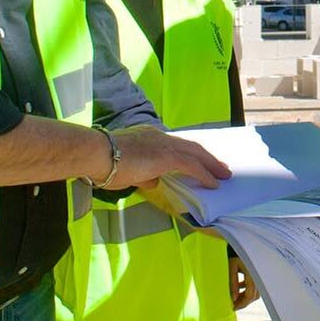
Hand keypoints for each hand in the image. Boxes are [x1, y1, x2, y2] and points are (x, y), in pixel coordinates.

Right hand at [104, 125, 231, 189]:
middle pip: (190, 146)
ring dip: (211, 165)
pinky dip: (204, 174)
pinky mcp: (166, 156)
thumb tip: (154, 181)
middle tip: (221, 168)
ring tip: (223, 175)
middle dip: (207, 158)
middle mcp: (159, 137)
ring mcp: (163, 145)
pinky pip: (192, 166)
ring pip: (195, 154)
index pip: (175, 145)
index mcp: (149, 137)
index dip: (190, 154)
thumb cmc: (104, 163)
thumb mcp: (126, 171)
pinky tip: (213, 183)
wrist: (96, 154)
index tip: (201, 161)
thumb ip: (143, 174)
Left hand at [229, 255, 258, 309]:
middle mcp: (259, 274)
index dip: (241, 303)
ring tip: (234, 298)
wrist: (238, 239)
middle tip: (233, 305)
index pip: (250, 295)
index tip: (232, 307)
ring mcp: (260, 273)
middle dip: (244, 302)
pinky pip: (255, 284)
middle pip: (255, 295)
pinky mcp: (258, 271)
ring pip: (256, 291)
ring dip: (245, 296)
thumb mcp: (231, 266)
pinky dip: (247, 289)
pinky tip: (239, 288)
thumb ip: (233, 283)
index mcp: (253, 273)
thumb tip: (233, 299)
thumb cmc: (233, 251)